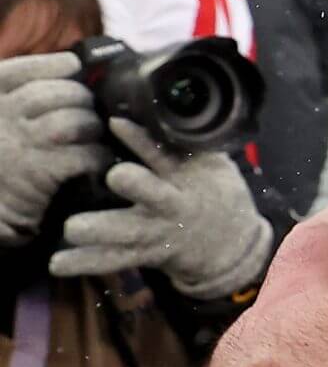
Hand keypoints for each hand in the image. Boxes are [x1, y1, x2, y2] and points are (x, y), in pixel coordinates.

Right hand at [0, 52, 111, 245]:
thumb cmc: (3, 160)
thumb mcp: (3, 120)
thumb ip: (24, 92)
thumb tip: (70, 65)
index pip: (21, 70)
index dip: (53, 65)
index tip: (73, 66)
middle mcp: (3, 117)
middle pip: (61, 93)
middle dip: (83, 100)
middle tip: (88, 111)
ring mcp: (22, 144)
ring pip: (75, 120)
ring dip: (93, 127)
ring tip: (92, 136)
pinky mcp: (41, 172)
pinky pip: (84, 153)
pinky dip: (97, 156)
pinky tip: (96, 161)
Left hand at [51, 121, 274, 297]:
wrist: (230, 243)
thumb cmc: (213, 192)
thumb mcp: (214, 164)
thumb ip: (188, 143)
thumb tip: (156, 103)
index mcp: (188, 177)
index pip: (166, 153)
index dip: (143, 138)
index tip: (117, 122)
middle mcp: (172, 204)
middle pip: (154, 194)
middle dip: (136, 184)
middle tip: (115, 175)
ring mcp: (158, 231)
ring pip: (128, 232)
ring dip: (100, 230)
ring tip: (72, 228)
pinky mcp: (145, 254)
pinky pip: (114, 259)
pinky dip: (85, 262)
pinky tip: (57, 263)